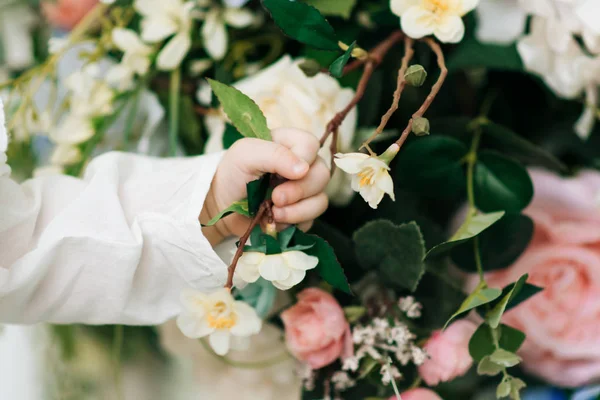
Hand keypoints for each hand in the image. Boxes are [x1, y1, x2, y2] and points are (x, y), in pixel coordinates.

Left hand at [201, 128, 330, 245]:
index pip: (311, 145)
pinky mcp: (302, 213)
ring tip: (273, 213)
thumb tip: (303, 169)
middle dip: (299, 190)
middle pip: (322, 174)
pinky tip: (275, 221)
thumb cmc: (232, 173)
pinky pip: (311, 219)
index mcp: (290, 143)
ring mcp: (305, 190)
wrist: (222, 206)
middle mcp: (302, 165)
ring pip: (320, 200)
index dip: (302, 160)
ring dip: (298, 211)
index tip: (281, 174)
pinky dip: (294, 223)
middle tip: (276, 198)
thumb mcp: (245, 154)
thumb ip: (274, 154)